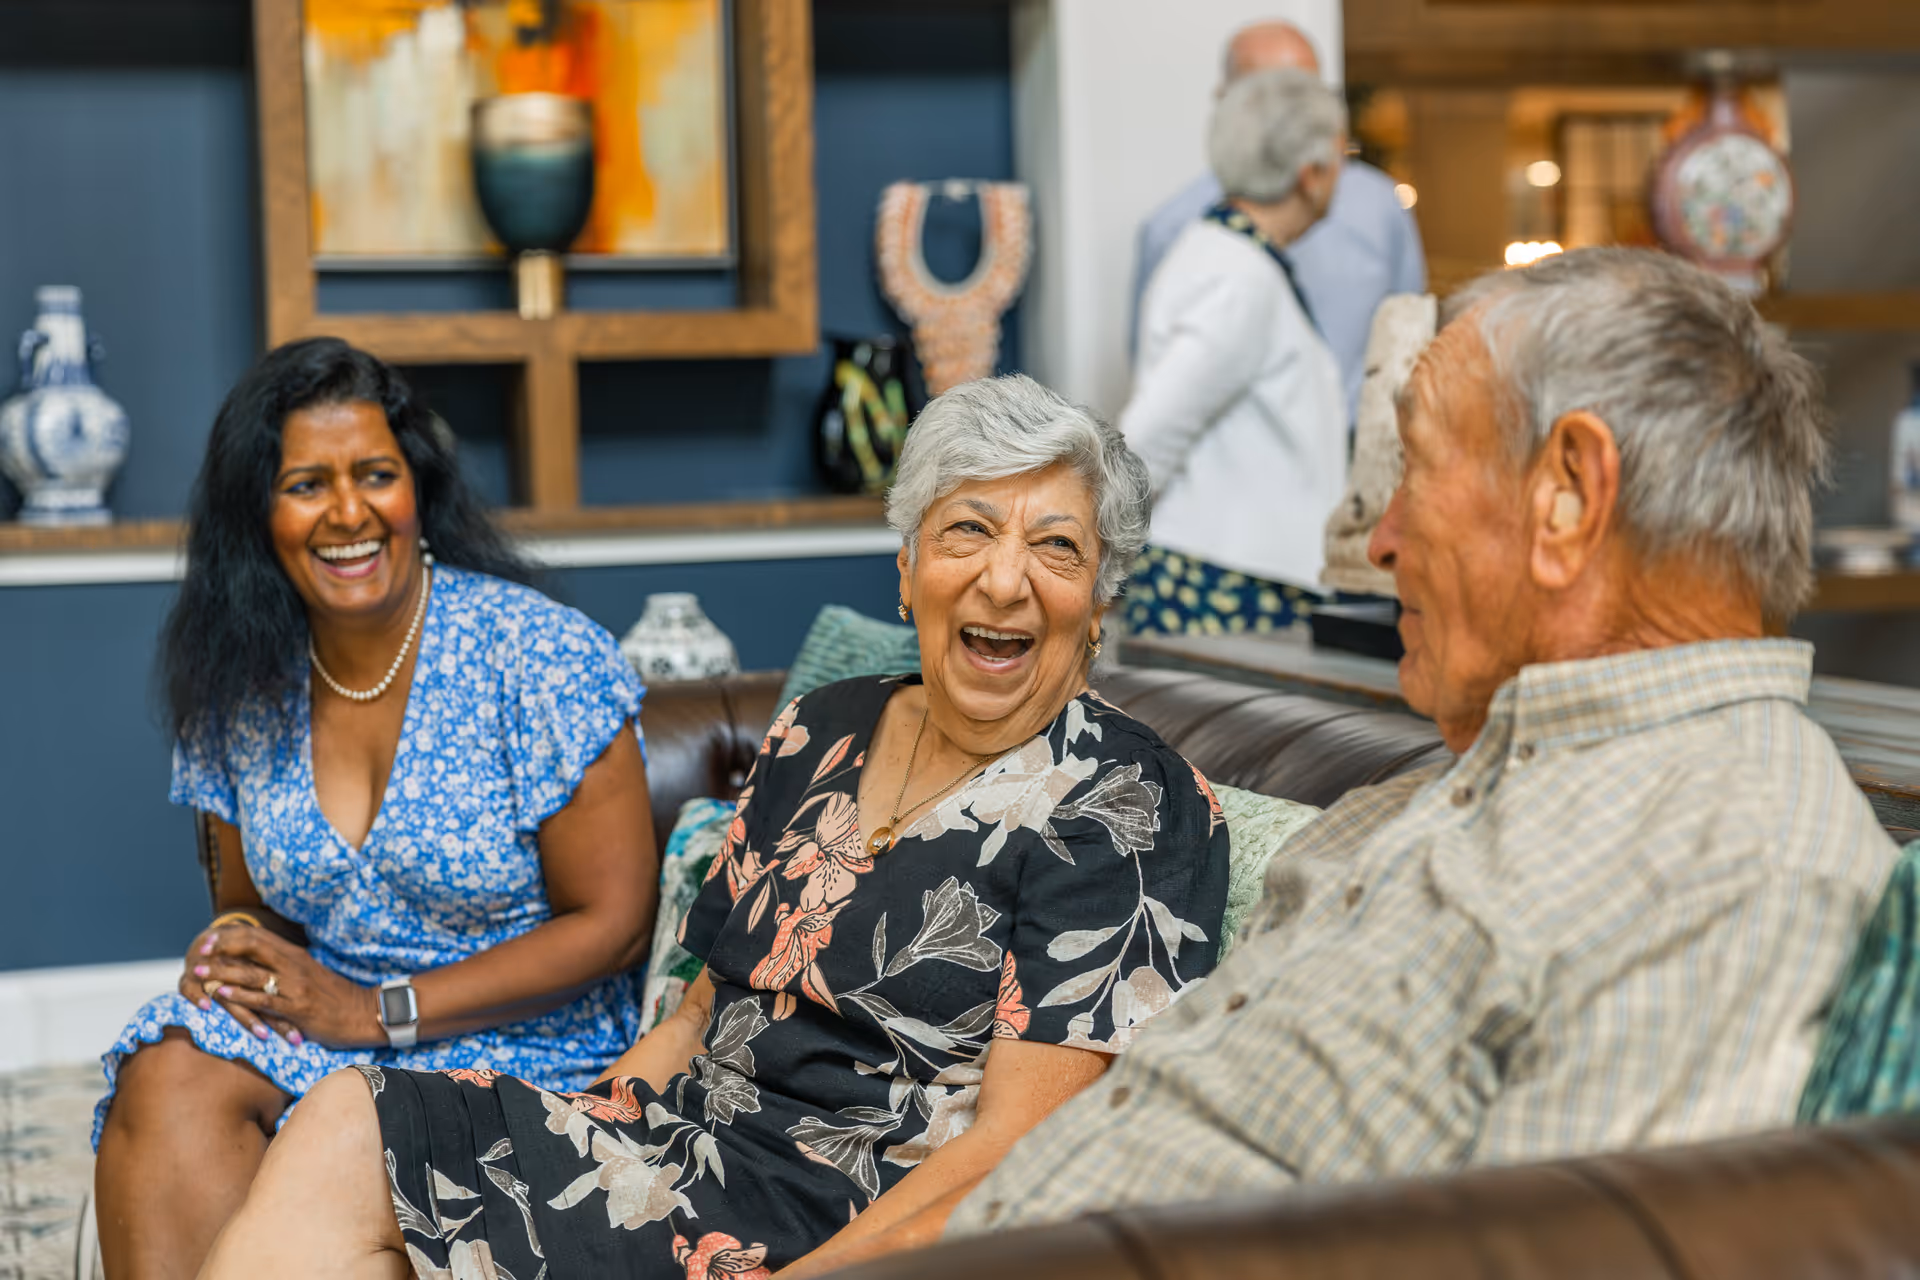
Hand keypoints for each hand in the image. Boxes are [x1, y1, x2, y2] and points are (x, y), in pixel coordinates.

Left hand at [183, 925, 384, 1049]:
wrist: (365, 1013)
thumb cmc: (338, 998)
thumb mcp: (312, 976)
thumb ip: (290, 968)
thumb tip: (266, 966)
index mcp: (296, 956)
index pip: (259, 937)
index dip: (231, 936)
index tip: (210, 938)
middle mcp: (294, 965)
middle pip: (252, 948)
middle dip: (221, 948)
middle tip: (197, 951)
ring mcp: (296, 986)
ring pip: (252, 973)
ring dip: (222, 971)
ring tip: (198, 971)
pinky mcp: (298, 1008)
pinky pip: (263, 999)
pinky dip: (239, 995)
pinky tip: (221, 992)